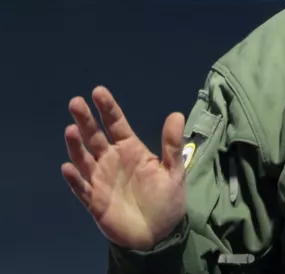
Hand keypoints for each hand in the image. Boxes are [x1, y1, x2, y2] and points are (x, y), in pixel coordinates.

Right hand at [61, 86, 187, 250]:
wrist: (158, 233)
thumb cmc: (166, 200)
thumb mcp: (174, 171)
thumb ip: (172, 145)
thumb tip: (176, 114)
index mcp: (131, 150)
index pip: (116, 124)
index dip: (108, 108)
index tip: (98, 91)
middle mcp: (112, 160)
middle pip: (95, 137)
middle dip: (85, 120)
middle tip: (76, 102)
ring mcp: (101, 180)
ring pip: (84, 159)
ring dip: (76, 145)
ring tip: (71, 130)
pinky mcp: (95, 201)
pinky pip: (82, 188)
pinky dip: (75, 178)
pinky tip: (69, 167)